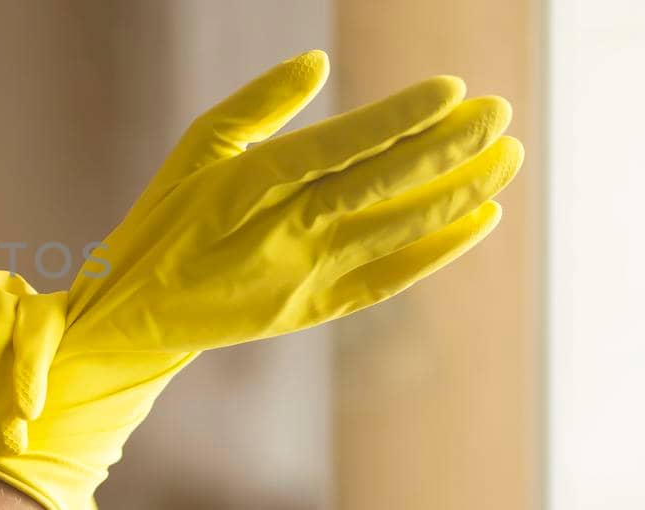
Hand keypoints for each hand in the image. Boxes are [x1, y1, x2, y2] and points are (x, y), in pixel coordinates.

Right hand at [0, 50, 522, 508]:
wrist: (136, 312)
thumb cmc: (168, 217)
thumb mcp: (196, 148)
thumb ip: (258, 104)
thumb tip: (318, 62)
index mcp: (244, 185)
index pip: (339, 145)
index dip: (399, 118)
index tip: (452, 87)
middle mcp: (278, 232)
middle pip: (381, 185)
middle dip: (448, 147)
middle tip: (500, 113)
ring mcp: (299, 275)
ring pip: (396, 229)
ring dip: (458, 192)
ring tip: (507, 157)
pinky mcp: (313, 309)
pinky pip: (389, 278)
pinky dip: (436, 250)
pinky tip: (479, 218)